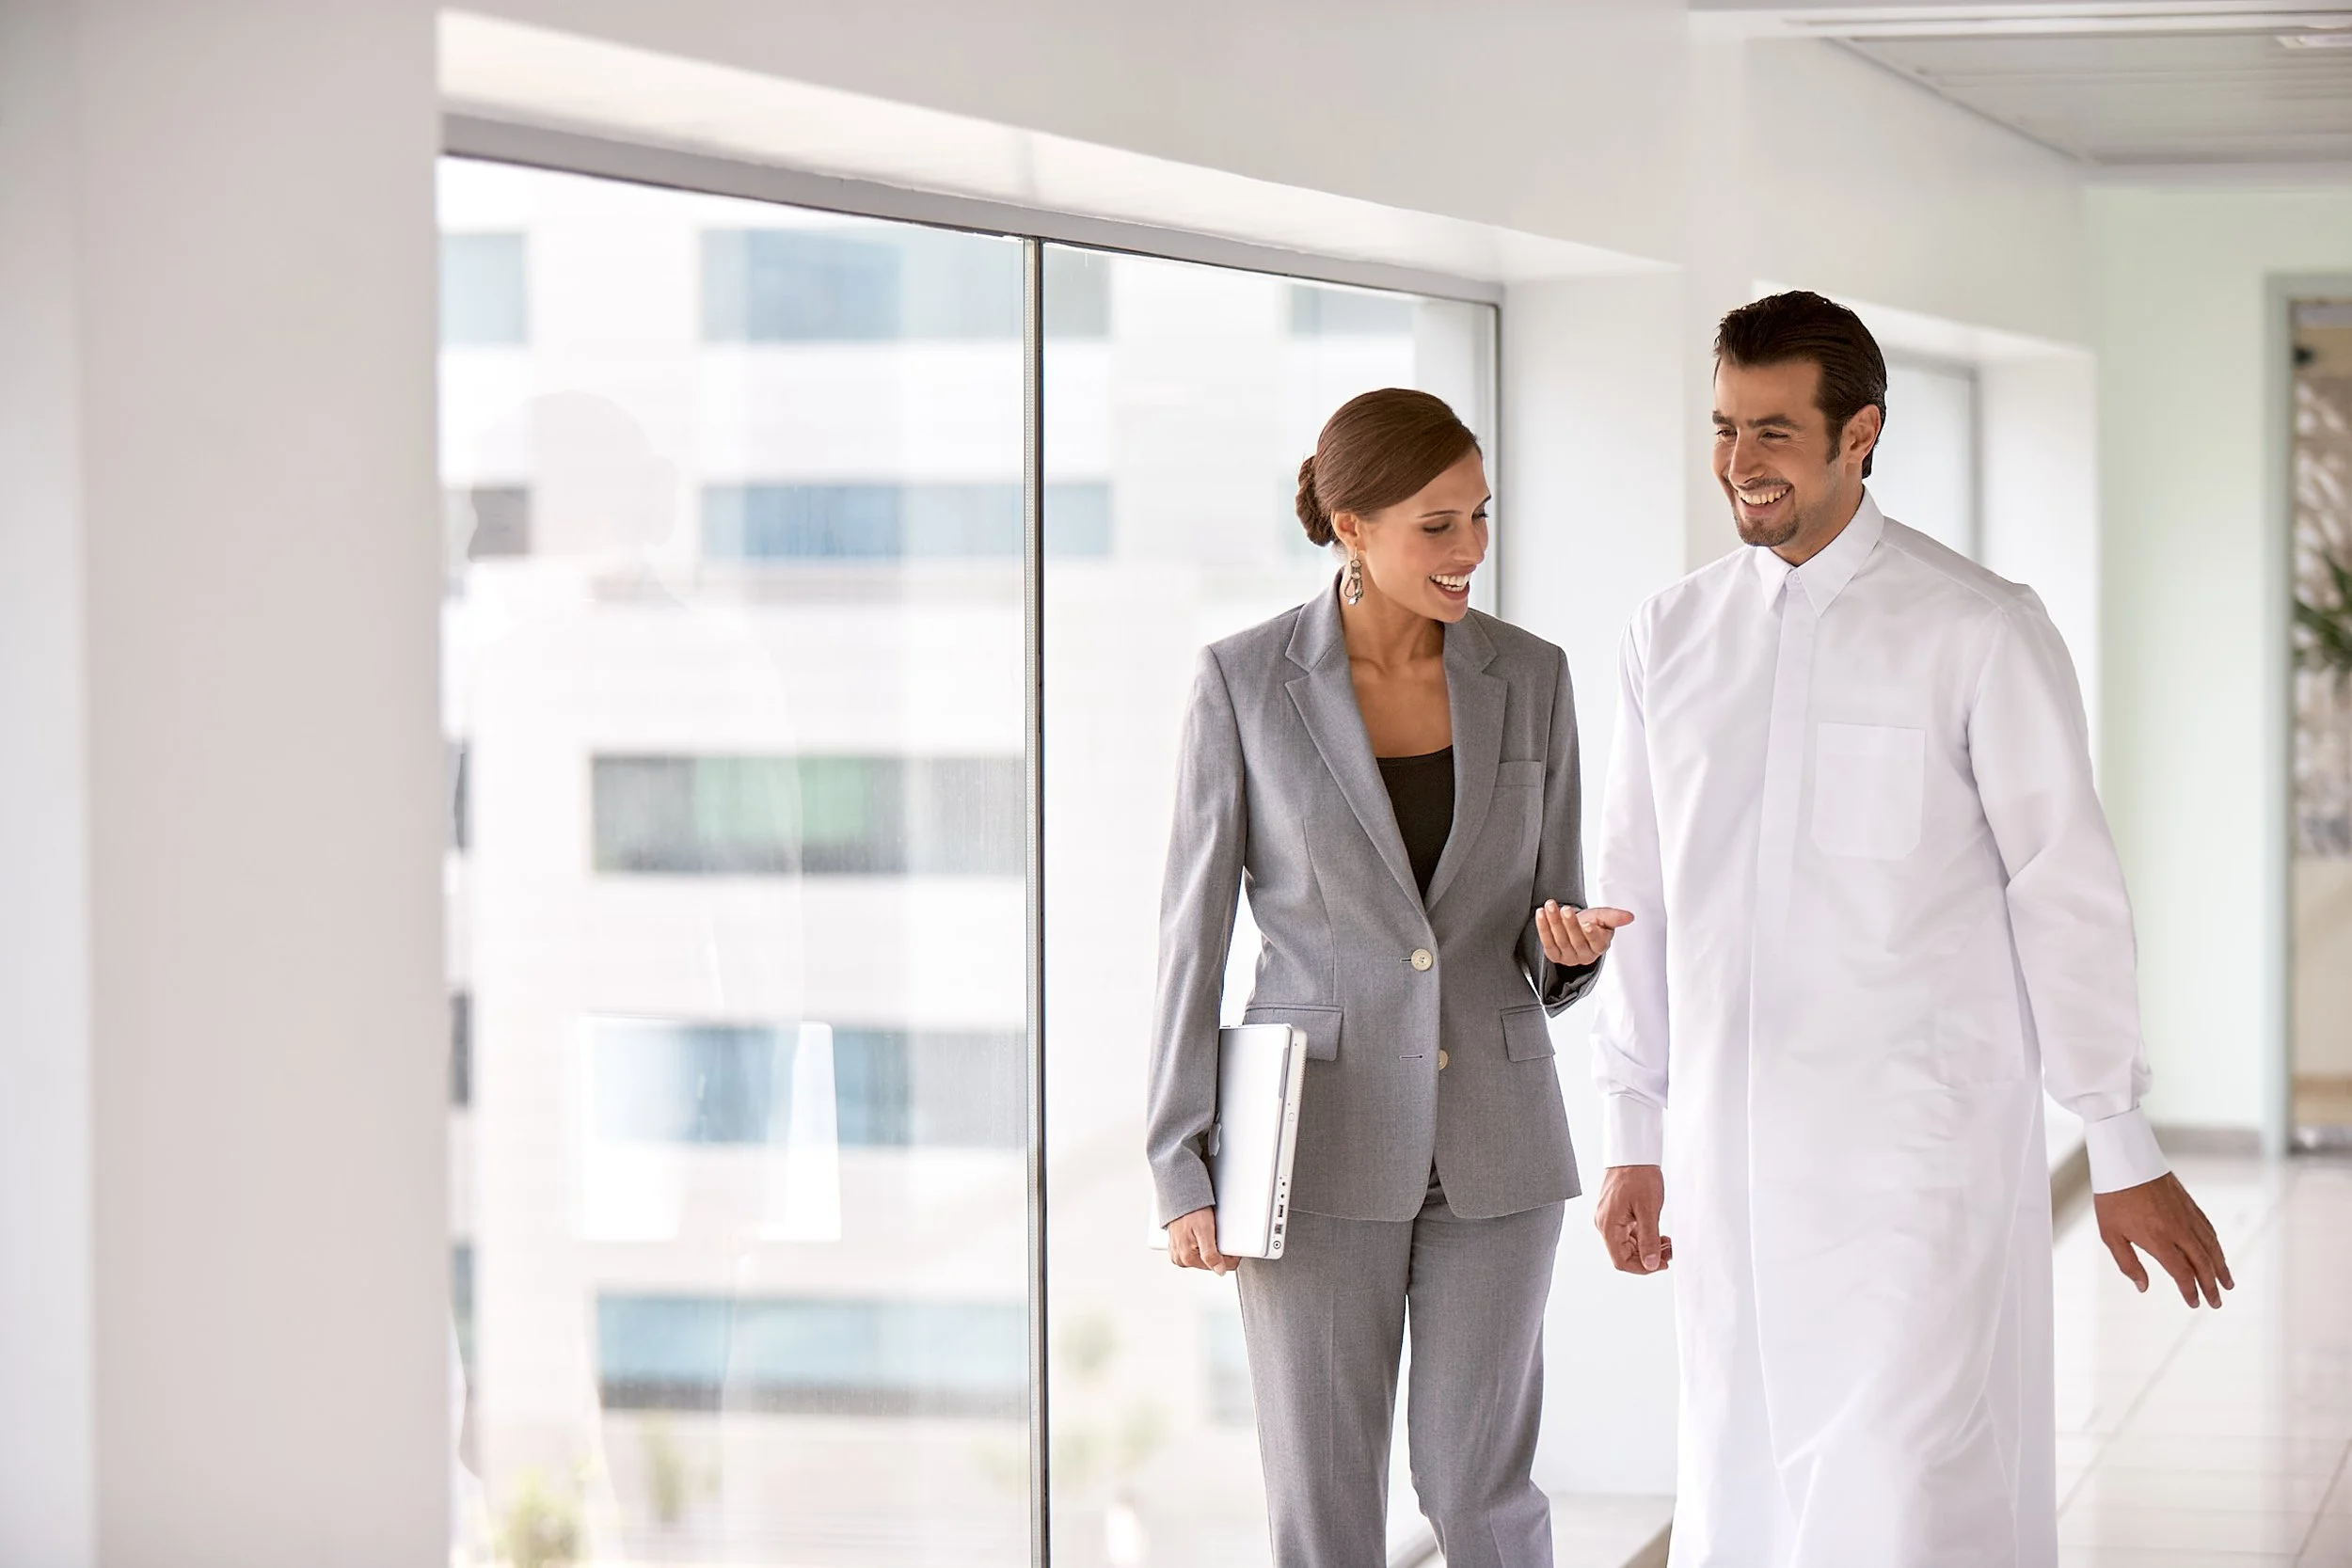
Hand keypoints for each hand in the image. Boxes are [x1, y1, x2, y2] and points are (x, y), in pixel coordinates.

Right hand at [1167, 1207, 1234, 1274]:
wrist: (1180, 1199)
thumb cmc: (1191, 1212)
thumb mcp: (1205, 1231)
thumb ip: (1211, 1254)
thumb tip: (1219, 1271)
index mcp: (1187, 1258)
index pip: (1219, 1267)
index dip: (1230, 1257)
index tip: (1232, 1246)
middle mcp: (1181, 1260)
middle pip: (1212, 1264)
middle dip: (1219, 1252)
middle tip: (1218, 1235)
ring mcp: (1179, 1256)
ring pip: (1205, 1259)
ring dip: (1211, 1249)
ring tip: (1209, 1234)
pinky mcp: (1179, 1250)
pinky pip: (1196, 1254)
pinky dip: (1202, 1247)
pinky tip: (1202, 1236)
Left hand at [1537, 901, 1632, 966]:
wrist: (1575, 926)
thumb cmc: (1591, 922)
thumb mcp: (1603, 917)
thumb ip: (1614, 917)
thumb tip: (1629, 917)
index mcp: (1599, 947)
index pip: (1597, 943)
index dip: (1592, 934)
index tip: (1588, 923)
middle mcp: (1584, 956)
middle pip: (1576, 941)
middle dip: (1570, 924)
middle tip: (1566, 909)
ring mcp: (1568, 958)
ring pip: (1560, 941)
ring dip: (1554, 922)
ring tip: (1551, 906)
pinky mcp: (1554, 955)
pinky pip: (1547, 942)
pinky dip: (1543, 927)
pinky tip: (1541, 914)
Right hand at [1593, 1163, 1671, 1273]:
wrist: (1633, 1153)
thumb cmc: (1638, 1175)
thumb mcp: (1649, 1210)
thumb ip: (1649, 1239)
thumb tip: (1651, 1264)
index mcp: (1608, 1225)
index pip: (1621, 1261)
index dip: (1642, 1268)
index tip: (1661, 1264)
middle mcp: (1604, 1224)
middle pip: (1623, 1254)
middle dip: (1647, 1258)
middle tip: (1669, 1253)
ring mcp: (1609, 1218)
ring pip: (1626, 1245)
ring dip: (1646, 1248)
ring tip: (1666, 1242)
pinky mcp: (1615, 1212)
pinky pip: (1627, 1233)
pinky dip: (1643, 1237)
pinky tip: (1658, 1234)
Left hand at [2095, 1173, 2232, 1306]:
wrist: (2125, 1161)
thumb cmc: (2113, 1198)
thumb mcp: (2110, 1234)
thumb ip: (2128, 1263)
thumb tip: (2143, 1287)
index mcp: (2159, 1240)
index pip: (2182, 1273)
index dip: (2190, 1290)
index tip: (2194, 1303)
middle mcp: (2179, 1230)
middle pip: (2202, 1264)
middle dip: (2211, 1286)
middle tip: (2216, 1303)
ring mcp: (2187, 1217)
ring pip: (2211, 1247)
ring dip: (2221, 1268)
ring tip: (2227, 1283)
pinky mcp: (2190, 1205)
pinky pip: (2209, 1230)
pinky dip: (2216, 1246)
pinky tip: (2217, 1254)